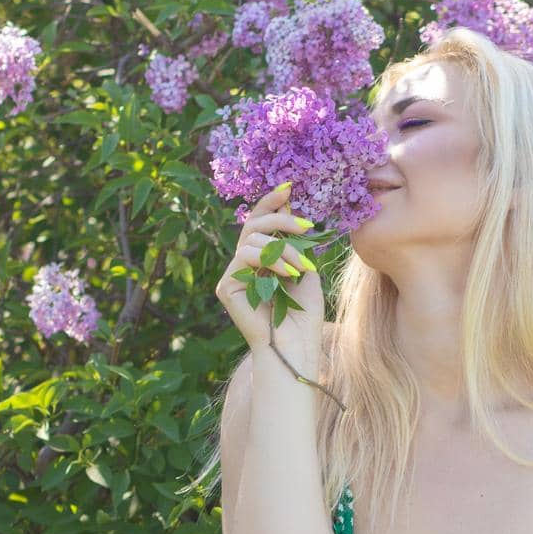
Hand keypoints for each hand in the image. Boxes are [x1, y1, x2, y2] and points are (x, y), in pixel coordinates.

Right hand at [215, 181, 323, 359]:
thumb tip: (288, 207)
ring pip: (253, 240)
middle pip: (253, 224)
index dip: (270, 203)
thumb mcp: (306, 272)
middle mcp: (244, 266)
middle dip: (280, 218)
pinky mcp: (226, 287)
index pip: (260, 223)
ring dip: (284, 250)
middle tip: (306, 225)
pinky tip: (289, 275)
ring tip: (302, 269)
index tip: (289, 187)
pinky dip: (271, 261)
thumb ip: (295, 244)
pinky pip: (245, 257)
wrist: (297, 346)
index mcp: (262, 261)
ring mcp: (233, 276)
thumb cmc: (304, 316)